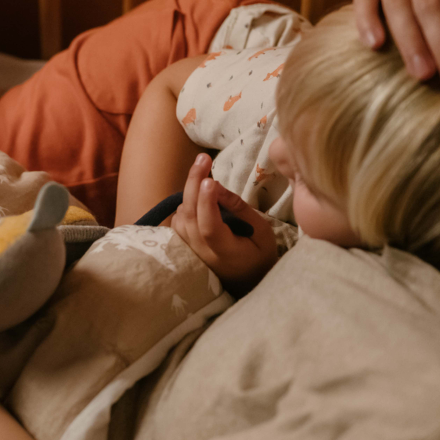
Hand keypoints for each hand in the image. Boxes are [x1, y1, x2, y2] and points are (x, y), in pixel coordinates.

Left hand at [169, 154, 277, 293]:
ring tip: (203, 172)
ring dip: (189, 192)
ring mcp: (190, 251)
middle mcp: (202, 252)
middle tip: (203, 158)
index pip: (209, 226)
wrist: (248, 281)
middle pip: (190, 215)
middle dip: (194, 182)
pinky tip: (197, 194)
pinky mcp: (185, 247)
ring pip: (180, 216)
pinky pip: (178, 221)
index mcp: (226, 252)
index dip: (207, 203)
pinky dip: (185, 203)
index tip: (210, 180)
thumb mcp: (262, 232)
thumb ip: (240, 210)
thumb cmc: (259, 256)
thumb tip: (217, 186)